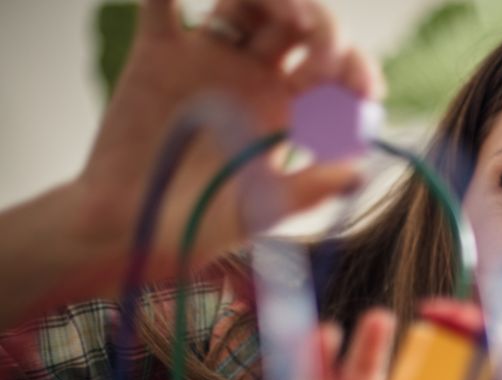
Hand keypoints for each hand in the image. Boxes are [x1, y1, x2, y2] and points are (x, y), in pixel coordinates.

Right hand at [73, 0, 381, 288]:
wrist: (132, 231)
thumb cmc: (201, 227)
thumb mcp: (264, 211)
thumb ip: (309, 189)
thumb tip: (358, 171)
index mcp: (288, 112)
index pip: (336, 74)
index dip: (358, 72)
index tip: (365, 91)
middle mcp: (254, 78)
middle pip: (299, 27)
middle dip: (325, 31)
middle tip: (326, 58)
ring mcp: (207, 61)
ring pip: (247, 3)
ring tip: (296, 20)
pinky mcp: (157, 55)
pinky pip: (163, 4)